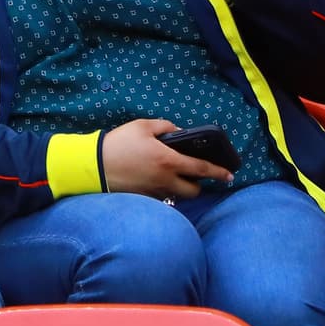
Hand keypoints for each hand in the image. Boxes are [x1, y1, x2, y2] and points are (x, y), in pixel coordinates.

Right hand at [100, 119, 233, 199]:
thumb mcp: (142, 126)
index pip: (201, 169)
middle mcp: (165, 180)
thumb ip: (166, 127)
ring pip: (178, 195)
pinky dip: (164, 190)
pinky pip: (162, 198)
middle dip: (197, 184)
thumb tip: (179, 133)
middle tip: (190, 173)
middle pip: (194, 191)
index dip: (219, 173)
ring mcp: (155, 193)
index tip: (230, 176)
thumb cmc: (119, 143)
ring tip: (170, 176)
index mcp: (169, 161)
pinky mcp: (145, 199)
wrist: (94, 165)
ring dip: (180, 188)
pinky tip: (153, 180)